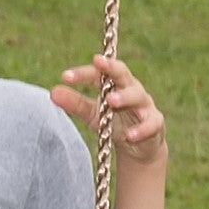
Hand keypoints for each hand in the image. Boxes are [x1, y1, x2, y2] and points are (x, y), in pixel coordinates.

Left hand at [52, 53, 166, 162]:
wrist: (139, 146)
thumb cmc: (114, 122)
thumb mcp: (92, 114)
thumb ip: (75, 103)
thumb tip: (52, 91)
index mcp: (114, 83)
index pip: (99, 72)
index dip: (83, 73)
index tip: (65, 76)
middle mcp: (131, 88)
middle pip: (122, 73)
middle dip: (111, 67)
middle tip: (98, 63)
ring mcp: (144, 105)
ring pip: (137, 96)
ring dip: (125, 97)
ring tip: (111, 101)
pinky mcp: (155, 123)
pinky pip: (151, 123)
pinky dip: (141, 129)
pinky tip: (130, 135)